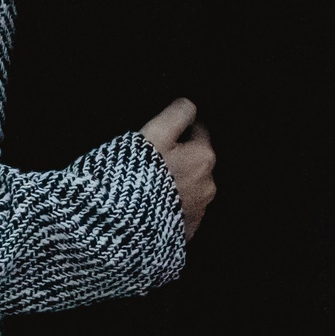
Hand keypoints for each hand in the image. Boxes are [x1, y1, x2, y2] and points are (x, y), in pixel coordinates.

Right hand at [138, 97, 215, 237]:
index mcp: (203, 157)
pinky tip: (152, 203)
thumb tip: (189, 104)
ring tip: (150, 183)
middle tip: (153, 159)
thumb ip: (177, 114)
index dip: (182, 128)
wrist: (126, 224)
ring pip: (190, 186)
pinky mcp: (187, 231)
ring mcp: (199, 210)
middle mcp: (208, 185)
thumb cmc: (140, 173)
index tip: (165, 131)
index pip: (199, 131)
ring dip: (176, 182)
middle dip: (181, 157)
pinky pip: (181, 210)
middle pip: (196, 161)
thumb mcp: (156, 133)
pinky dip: (171, 205)